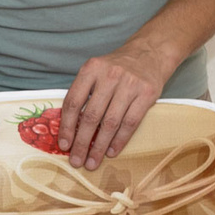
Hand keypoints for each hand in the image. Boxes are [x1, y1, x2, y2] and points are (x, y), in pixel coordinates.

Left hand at [56, 43, 174, 169]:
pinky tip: (111, 151)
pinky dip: (119, 140)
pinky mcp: (147, 93)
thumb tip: (69, 129)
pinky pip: (131, 122)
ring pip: (111, 123)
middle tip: (76, 161)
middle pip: (91, 116)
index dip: (66, 126)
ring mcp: (130, 84)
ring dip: (99, 146)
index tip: (63, 145)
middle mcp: (110, 75)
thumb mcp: (96, 71)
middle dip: (81, 143)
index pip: (73, 102)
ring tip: (92, 162)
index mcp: (91, 69)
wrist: (151, 52)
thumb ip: (83, 94)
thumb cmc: (117, 67)